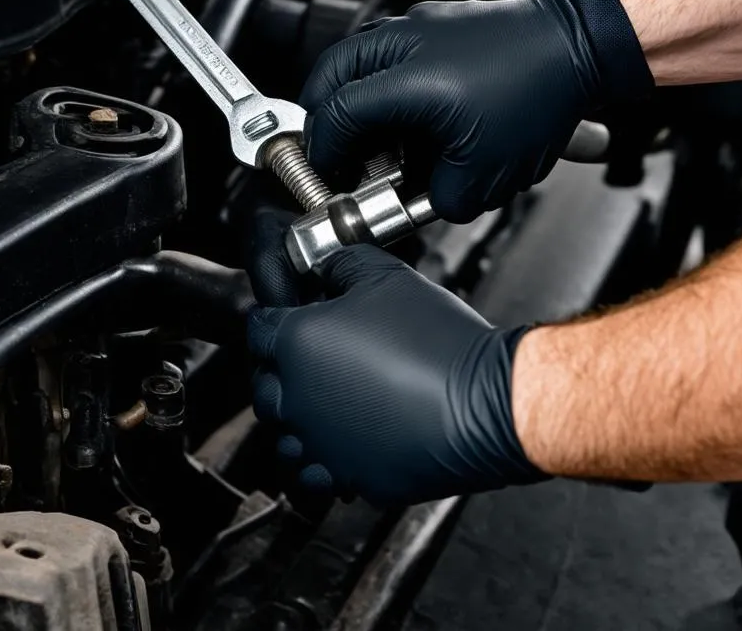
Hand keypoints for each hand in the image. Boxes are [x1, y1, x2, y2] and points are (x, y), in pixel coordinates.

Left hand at [246, 209, 544, 505]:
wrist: (484, 402)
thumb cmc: (438, 342)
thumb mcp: (386, 276)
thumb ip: (344, 265)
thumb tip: (330, 268)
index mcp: (298, 343)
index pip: (258, 328)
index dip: (274, 316)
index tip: (291, 315)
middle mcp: (298, 398)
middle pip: (265, 385)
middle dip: (280, 368)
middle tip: (312, 356)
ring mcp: (321, 444)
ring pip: (285, 436)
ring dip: (298, 419)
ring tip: (328, 402)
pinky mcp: (350, 476)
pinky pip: (322, 472)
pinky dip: (327, 458)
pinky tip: (349, 438)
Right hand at [300, 0, 650, 223]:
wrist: (581, 44)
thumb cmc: (542, 94)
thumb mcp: (485, 173)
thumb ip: (440, 197)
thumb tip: (425, 200)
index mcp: (405, 81)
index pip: (336, 115)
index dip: (324, 153)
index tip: (329, 175)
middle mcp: (403, 44)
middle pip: (329, 74)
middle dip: (324, 118)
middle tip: (333, 150)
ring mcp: (419, 26)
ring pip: (358, 58)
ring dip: (355, 97)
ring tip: (374, 136)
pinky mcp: (438, 23)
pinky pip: (391, 51)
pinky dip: (386, 83)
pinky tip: (411, 113)